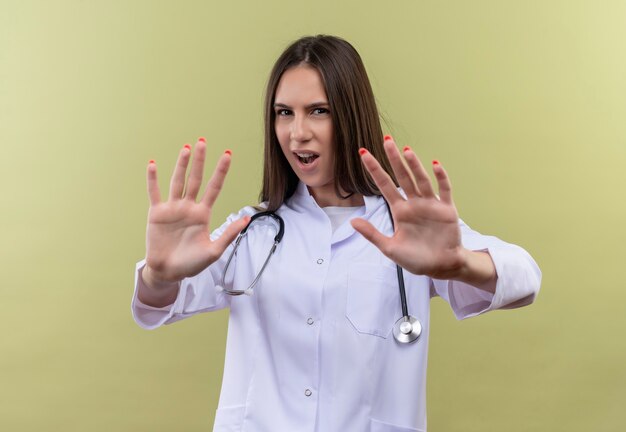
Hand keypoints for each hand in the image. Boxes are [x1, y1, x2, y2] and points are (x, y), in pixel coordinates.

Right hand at [144, 139, 249, 283]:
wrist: (168, 273)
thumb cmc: (191, 264)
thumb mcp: (214, 251)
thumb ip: (228, 234)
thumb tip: (247, 219)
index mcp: (203, 214)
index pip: (214, 187)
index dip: (220, 171)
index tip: (228, 154)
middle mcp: (188, 207)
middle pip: (195, 179)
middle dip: (200, 161)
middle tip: (203, 142)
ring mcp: (172, 208)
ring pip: (177, 181)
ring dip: (181, 165)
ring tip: (186, 148)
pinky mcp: (156, 213)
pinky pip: (155, 193)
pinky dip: (153, 179)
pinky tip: (154, 164)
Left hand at [351, 137, 466, 279]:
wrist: (441, 267)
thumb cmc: (416, 259)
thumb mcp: (390, 248)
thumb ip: (372, 234)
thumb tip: (353, 221)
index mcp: (400, 211)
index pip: (384, 185)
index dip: (374, 169)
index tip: (363, 154)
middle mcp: (414, 203)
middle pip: (402, 176)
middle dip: (394, 159)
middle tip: (386, 140)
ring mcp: (431, 204)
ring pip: (421, 180)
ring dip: (414, 165)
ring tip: (406, 150)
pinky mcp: (446, 209)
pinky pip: (444, 190)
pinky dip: (441, 177)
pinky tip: (435, 164)